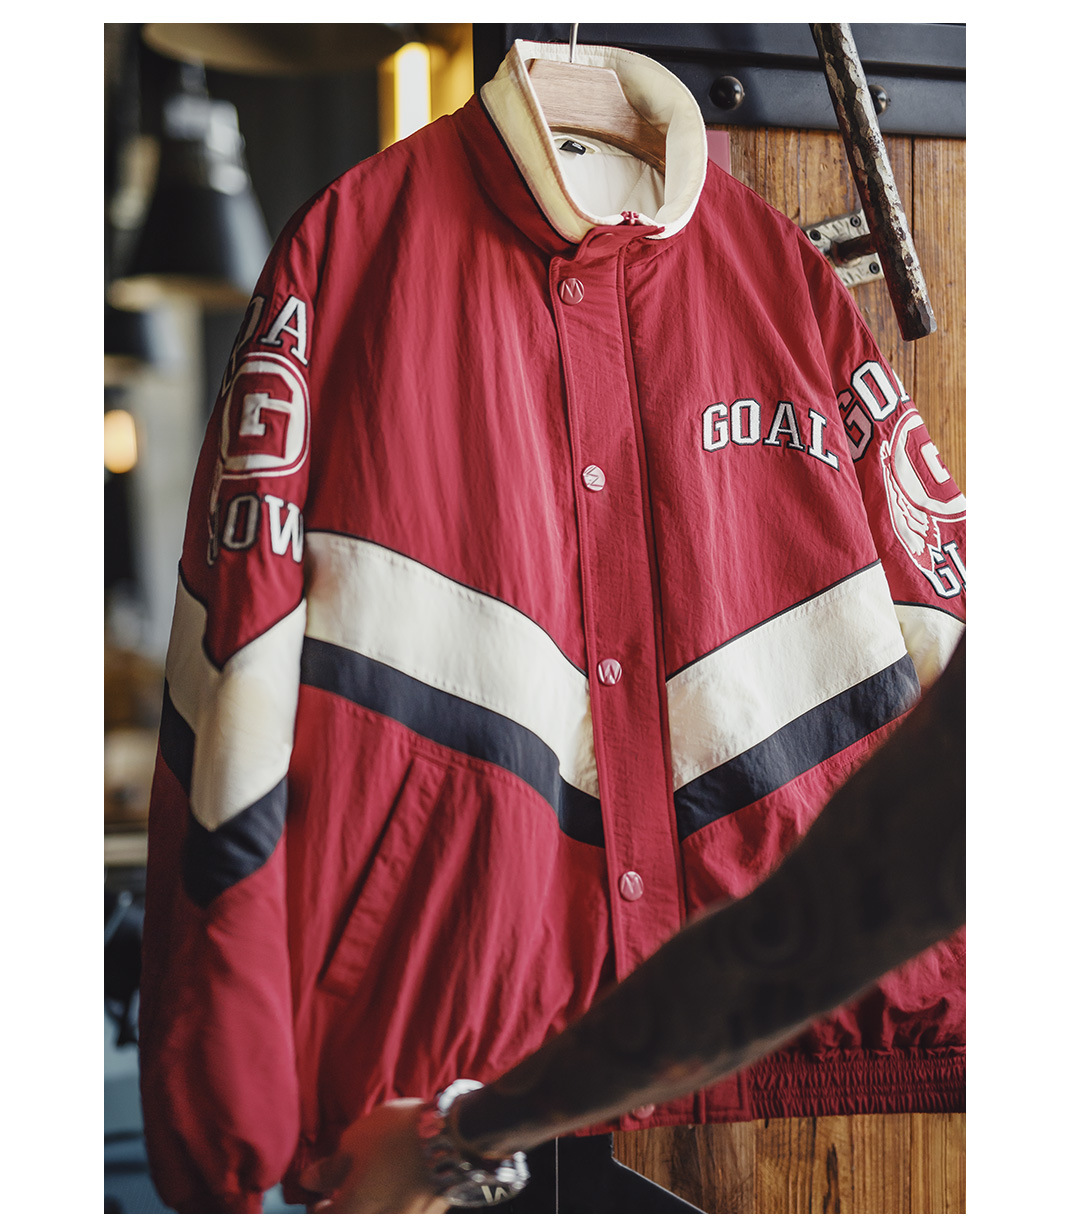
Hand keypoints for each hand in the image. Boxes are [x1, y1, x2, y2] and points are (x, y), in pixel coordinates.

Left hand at [299, 1099, 449, 1213]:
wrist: (451, 1135)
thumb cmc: (395, 1135)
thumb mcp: (354, 1141)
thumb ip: (330, 1168)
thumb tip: (308, 1181)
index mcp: (352, 1211)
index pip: (325, 1218)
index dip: (318, 1209)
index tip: (319, 1199)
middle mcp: (378, 1222)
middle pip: (354, 1217)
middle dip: (345, 1208)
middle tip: (340, 1193)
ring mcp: (406, 1221)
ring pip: (379, 1215)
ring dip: (371, 1205)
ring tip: (371, 1184)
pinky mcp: (428, 1216)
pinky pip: (402, 1212)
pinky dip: (394, 1203)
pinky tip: (396, 1183)